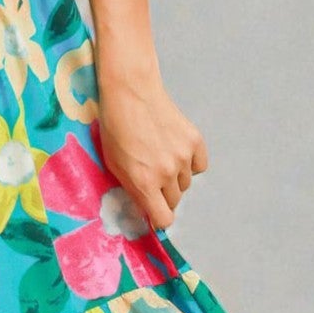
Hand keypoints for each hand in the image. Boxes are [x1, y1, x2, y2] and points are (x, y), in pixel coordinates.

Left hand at [95, 64, 208, 233]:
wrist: (131, 93)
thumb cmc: (115, 128)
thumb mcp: (114, 164)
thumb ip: (132, 189)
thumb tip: (145, 208)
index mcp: (143, 183)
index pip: (164, 219)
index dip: (159, 217)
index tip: (155, 211)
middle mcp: (166, 173)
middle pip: (175, 202)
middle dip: (164, 195)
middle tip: (153, 178)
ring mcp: (183, 157)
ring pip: (186, 183)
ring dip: (176, 177)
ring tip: (161, 157)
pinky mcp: (195, 141)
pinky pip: (199, 166)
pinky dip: (190, 163)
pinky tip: (176, 150)